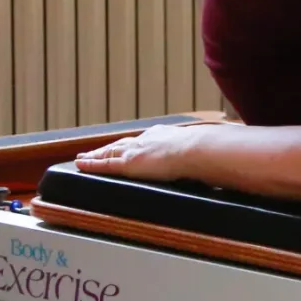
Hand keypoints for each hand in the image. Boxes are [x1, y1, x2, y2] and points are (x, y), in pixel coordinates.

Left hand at [73, 122, 224, 183]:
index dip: (132, 144)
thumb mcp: (202, 151)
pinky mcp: (128, 164)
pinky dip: (91, 164)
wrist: (198, 150)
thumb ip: (203, 156)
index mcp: (163, 136)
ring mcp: (135, 151)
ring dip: (95, 154)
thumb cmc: (204, 151)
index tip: (128, 145)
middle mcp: (145, 140)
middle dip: (108, 147)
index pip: (143, 140)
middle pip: (121, 144)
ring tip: (83, 157)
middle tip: (95, 150)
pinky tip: (80, 164)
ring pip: (108, 152)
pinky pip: (104, 164)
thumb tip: (220, 160)